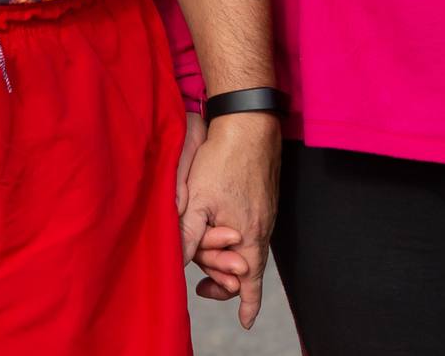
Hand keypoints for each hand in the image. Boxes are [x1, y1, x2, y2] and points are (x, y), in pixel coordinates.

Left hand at [176, 111, 249, 302]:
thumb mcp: (197, 202)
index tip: (246, 322)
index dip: (247, 303)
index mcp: (250, 235)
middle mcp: (263, 227)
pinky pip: (251, 226)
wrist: (249, 123)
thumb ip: (189, 236)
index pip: (250, 281)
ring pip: (248, 244)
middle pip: (246, 267)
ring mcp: (265, 210)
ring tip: (206, 256)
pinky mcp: (263, 195)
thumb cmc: (223, 160)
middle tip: (203, 287)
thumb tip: (179, 263)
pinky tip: (221, 225)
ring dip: (227, 255)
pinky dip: (235, 235)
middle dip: (225, 281)